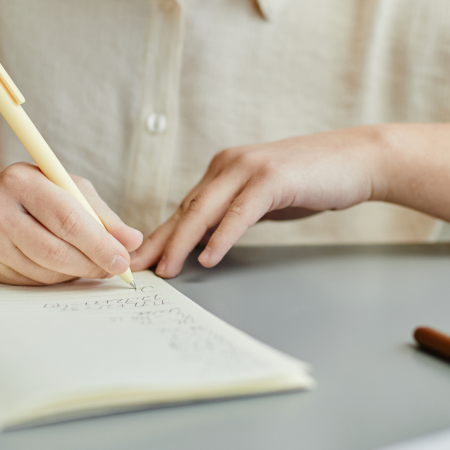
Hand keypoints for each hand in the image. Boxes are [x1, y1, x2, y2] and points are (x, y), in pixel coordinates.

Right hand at [0, 162, 142, 284]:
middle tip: (115, 269)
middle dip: (92, 265)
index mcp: (24, 183)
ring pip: (45, 271)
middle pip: (55, 251)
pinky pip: (34, 281)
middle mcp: (1, 211)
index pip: (69, 221)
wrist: (2, 201)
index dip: (100, 244)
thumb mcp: (75, 192)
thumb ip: (105, 217)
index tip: (123, 259)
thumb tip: (132, 241)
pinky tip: (69, 265)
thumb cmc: (46, 193)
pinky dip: (60, 278)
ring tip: (94, 264)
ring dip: (78, 274)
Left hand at [131, 126, 387, 276]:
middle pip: (187, 210)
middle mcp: (228, 165)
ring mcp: (249, 169)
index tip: (144, 258)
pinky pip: (240, 212)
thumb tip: (207, 238)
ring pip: (206, 210)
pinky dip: (223, 236)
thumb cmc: (307, 182)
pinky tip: (209, 257)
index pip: (186, 208)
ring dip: (183, 242)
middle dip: (161, 242)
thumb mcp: (260, 199)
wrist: (354, 161)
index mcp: (223, 170)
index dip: (162, 235)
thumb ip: (233, 212)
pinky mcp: (272, 178)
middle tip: (139, 268)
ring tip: (167, 270)